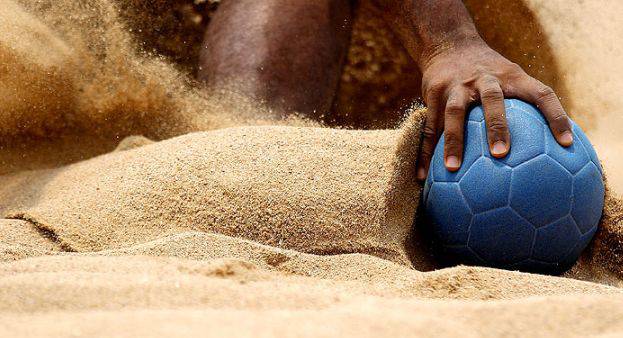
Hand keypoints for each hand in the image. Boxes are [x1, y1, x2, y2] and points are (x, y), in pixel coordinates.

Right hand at [415, 39, 573, 180]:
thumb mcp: (511, 77)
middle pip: (492, 99)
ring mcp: (457, 86)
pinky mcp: (434, 94)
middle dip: (496, 126)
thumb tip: (552, 150)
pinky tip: (422, 177)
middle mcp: (484, 79)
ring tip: (453, 167)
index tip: (567, 144)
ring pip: (454, 112)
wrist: (450, 45)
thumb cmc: (489, 73)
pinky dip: (425, 152)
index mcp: (510, 77)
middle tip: (501, 154)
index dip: (556, 116)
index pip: (540, 94)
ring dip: (454, 140)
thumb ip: (527, 106)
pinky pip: (430, 127)